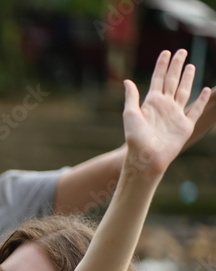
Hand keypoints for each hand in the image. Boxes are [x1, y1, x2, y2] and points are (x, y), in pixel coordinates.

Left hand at [122, 50, 211, 175]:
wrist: (147, 157)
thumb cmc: (136, 138)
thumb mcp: (130, 114)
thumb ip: (131, 97)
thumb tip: (127, 81)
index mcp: (151, 102)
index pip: (158, 79)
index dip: (162, 65)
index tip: (166, 52)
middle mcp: (164, 106)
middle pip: (172, 80)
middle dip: (176, 66)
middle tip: (181, 51)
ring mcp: (176, 114)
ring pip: (184, 91)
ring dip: (188, 78)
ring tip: (191, 65)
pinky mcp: (185, 125)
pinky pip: (195, 109)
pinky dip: (202, 100)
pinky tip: (206, 90)